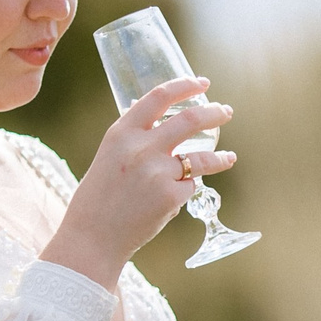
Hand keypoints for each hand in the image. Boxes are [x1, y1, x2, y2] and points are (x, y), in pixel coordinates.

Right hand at [44, 76, 234, 285]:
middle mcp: (141, 148)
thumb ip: (133, 139)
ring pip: (202, 157)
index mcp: (121, 133)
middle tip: (225, 112)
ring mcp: (157, 172)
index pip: (159, 96)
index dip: (185, 86)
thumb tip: (161, 122)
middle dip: (213, 113)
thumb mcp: (109, 156)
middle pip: (190, 119)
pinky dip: (187, 190)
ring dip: (220, 156)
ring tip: (229, 157)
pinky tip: (177, 198)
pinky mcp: (171, 197)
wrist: (92, 238)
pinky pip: (190, 186)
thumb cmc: (98, 198)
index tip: (202, 83)